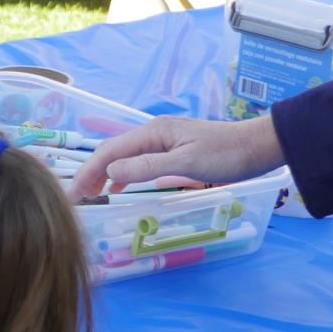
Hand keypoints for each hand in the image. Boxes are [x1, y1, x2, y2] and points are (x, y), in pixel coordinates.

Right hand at [70, 114, 283, 196]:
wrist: (258, 147)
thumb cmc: (226, 155)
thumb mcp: (187, 163)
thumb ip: (147, 168)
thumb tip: (111, 174)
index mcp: (153, 132)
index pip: (110, 152)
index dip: (89, 172)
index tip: (74, 194)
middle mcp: (153, 133)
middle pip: (112, 153)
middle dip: (91, 174)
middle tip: (77, 199)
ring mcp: (162, 141)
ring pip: (123, 158)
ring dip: (105, 176)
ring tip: (92, 196)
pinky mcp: (172, 151)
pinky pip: (138, 162)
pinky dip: (123, 176)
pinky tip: (119, 190)